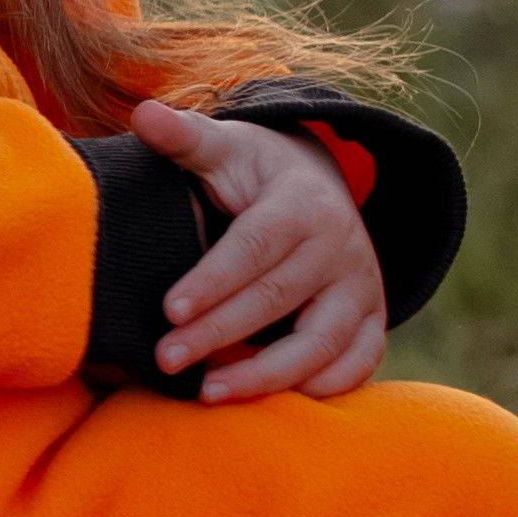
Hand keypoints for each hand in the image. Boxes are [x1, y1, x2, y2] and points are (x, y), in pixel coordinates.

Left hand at [129, 98, 384, 401]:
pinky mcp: (373, 319)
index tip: (168, 310)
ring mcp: (363, 286)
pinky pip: (358, 362)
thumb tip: (144, 113)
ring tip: (208, 393)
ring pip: (323, 341)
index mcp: (303, 204)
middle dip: (220, 333)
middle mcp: (342, 246)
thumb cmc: (255, 173)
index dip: (214, 280)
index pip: (256, 247)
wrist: (318, 188)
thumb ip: (185, 136)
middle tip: (167, 359)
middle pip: (279, 299)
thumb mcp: (225, 147)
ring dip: (267, 375)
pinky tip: (269, 403)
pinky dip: (321, 387)